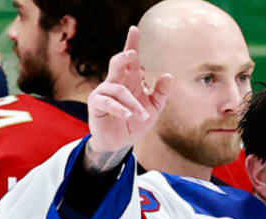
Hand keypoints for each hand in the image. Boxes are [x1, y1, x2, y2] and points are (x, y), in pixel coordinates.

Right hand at [85, 26, 171, 170]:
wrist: (119, 142)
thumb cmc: (134, 122)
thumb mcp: (153, 109)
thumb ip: (161, 93)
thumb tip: (168, 75)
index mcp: (131, 80)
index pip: (132, 59)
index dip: (132, 44)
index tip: (135, 29)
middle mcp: (116, 82)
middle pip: (118, 63)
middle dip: (124, 57)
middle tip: (132, 54)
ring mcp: (104, 91)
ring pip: (118, 89)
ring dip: (132, 104)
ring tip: (142, 116)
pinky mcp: (96, 103)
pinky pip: (108, 102)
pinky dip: (120, 109)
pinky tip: (129, 116)